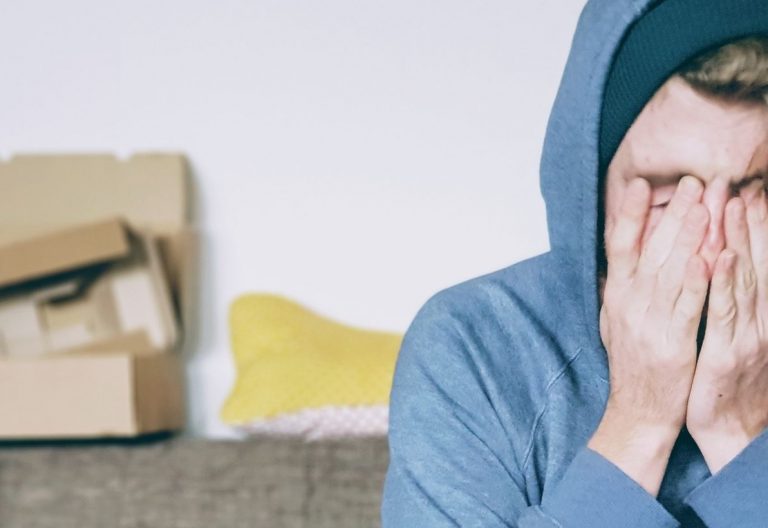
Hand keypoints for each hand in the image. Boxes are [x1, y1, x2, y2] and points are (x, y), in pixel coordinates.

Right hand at [590, 175, 709, 495]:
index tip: (640, 185)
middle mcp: (629, 304)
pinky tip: (709, 256)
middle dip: (672, 213)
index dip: (629, 214)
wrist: (638, 412)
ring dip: (688, 236)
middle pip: (651, 250)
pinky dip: (697, 281)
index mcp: (616, 296)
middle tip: (693, 182)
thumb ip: (615, 290)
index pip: (619, 246)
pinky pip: (687, 306)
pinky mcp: (673, 343)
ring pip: (671, 271)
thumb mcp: (613, 323)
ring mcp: (650, 322)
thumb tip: (615, 262)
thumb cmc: (631, 366)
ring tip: (705, 204)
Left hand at [687, 194, 767, 473]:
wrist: (728, 431)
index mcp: (757, 313)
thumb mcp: (733, 336)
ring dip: (735, 240)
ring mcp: (746, 335)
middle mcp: (759, 319)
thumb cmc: (726, 380)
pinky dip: (720, 284)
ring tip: (730, 204)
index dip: (753, 226)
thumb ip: (731, 302)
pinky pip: (721, 313)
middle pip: (751, 260)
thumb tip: (720, 266)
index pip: (754, 260)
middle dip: (744, 221)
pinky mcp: (726, 353)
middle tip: (736, 183)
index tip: (747, 190)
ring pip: (740, 279)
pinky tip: (714, 258)